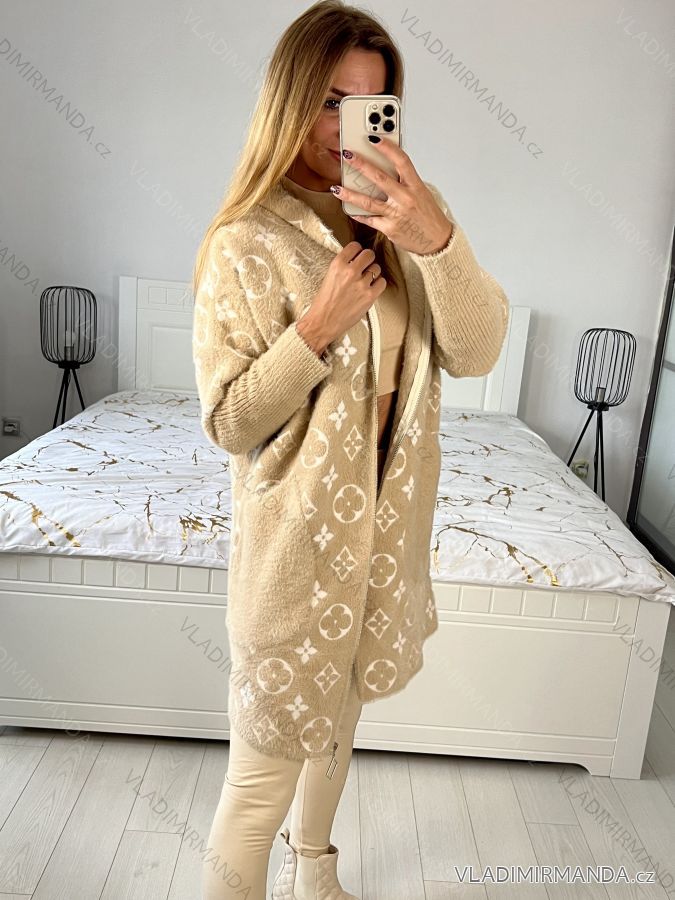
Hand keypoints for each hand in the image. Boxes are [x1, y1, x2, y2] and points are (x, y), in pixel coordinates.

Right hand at [297, 241, 386, 352]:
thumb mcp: (329, 277)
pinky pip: (382, 282)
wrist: (323, 322)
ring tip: (366, 280)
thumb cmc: (324, 303)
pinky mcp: (369, 296)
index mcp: (337, 265)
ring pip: (376, 268)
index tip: (358, 255)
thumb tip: (355, 261)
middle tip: (366, 265)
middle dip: (368, 259)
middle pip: (369, 254)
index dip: (358, 251)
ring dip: (373, 273)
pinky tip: (371, 288)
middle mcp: (350, 272)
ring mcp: (361, 284)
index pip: (355, 246)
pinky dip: (378, 284)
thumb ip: (342, 267)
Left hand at [334, 142, 453, 254]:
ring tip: (336, 188)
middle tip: (348, 155)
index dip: (387, 148)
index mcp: (416, 186)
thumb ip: (406, 182)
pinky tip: (349, 209)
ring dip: (350, 194)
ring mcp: (396, 214)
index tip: (374, 139)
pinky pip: (369, 219)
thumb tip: (388, 168)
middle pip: (380, 178)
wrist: (436, 241)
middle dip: (361, 165)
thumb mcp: (422, 193)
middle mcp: (405, 199)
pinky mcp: (389, 228)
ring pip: (368, 202)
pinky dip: (358, 214)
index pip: (401, 161)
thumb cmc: (429, 216)